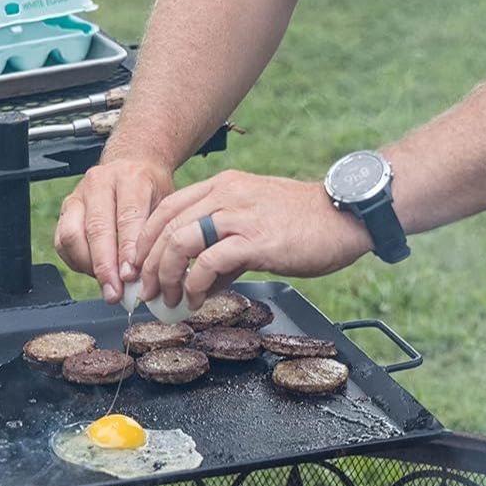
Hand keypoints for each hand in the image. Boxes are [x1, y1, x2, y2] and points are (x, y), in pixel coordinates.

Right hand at [55, 158, 174, 302]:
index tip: (130, 276)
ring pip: (73, 235)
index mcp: (132, 178)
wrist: (132, 163)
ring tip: (105, 285)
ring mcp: (79, 193)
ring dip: (88, 267)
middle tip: (114, 292)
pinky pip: (62, 241)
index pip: (127, 217)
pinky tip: (94, 272)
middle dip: (105, 266)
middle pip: (97, 229)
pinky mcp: (66, 207)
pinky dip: (76, 262)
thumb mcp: (165, 204)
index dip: (127, 251)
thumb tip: (150, 276)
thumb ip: (155, 236)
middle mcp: (101, 182)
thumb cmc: (151, 189)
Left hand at [134, 170, 372, 308]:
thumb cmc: (306, 223)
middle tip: (145, 290)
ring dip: (166, 275)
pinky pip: (209, 261)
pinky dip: (195, 284)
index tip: (139, 266)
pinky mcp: (256, 240)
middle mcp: (226, 195)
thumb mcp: (256, 227)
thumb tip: (202, 284)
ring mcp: (240, 215)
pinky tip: (195, 299)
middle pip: (165, 225)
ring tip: (167, 299)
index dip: (145, 239)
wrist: (347, 215)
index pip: (167, 207)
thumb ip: (227, 252)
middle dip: (148, 263)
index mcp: (223, 186)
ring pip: (180, 241)